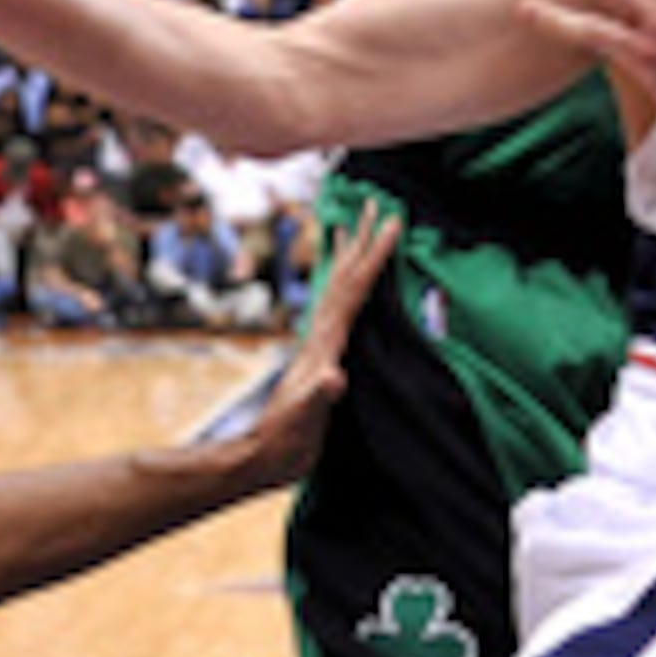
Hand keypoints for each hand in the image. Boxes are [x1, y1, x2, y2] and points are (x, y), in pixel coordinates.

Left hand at [233, 211, 399, 491]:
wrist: (263, 455)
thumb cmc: (287, 438)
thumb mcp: (306, 418)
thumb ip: (320, 395)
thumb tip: (334, 377)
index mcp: (325, 341)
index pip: (354, 289)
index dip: (374, 255)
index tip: (392, 221)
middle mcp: (320, 334)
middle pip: (344, 275)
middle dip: (361, 239)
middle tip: (374, 201)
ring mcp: (318, 342)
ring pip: (336, 285)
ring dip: (348, 253)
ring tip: (352, 222)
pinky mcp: (319, 354)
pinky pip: (334, 305)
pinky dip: (341, 282)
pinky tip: (343, 279)